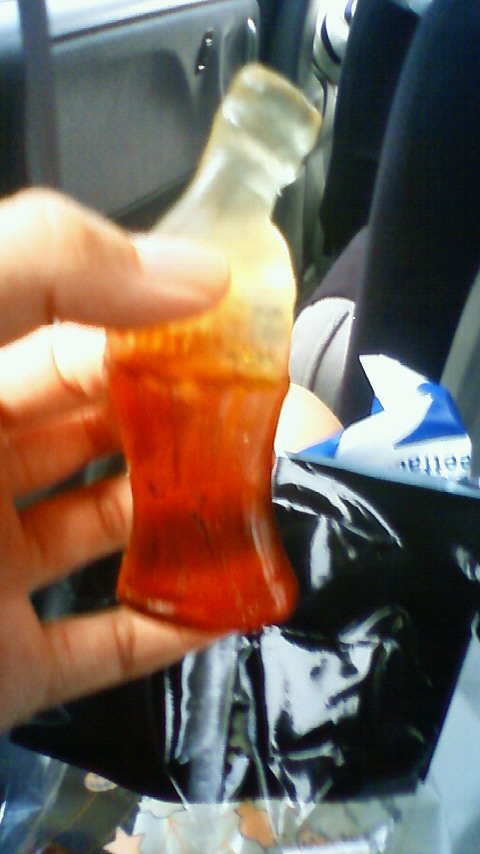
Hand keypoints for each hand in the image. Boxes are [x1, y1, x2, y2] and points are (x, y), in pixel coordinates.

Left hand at [0, 188, 228, 730]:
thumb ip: (48, 262)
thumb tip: (200, 273)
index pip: (75, 337)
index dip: (160, 329)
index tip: (245, 336)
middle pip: (104, 435)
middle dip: (191, 423)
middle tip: (277, 420)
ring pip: (113, 536)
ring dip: (192, 520)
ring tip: (274, 499)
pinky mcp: (4, 666)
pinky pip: (105, 645)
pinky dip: (171, 626)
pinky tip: (237, 596)